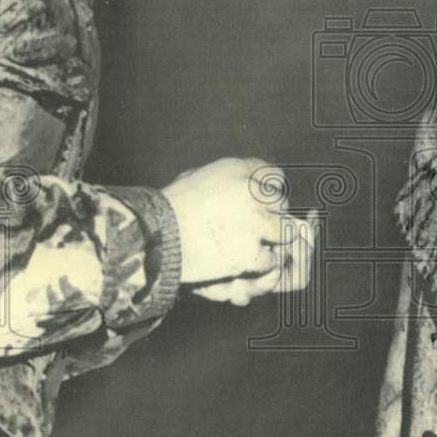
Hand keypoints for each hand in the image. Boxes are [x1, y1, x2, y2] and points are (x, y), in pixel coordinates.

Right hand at [162, 158, 316, 305]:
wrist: (154, 238)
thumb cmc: (168, 208)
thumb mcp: (195, 177)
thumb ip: (223, 178)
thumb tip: (239, 179)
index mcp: (238, 170)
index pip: (273, 176)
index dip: (269, 192)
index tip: (262, 204)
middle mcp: (252, 193)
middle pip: (280, 204)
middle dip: (270, 217)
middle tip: (254, 229)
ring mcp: (254, 223)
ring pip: (282, 231)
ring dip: (269, 241)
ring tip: (250, 246)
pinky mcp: (250, 252)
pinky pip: (270, 260)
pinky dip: (258, 265)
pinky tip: (240, 262)